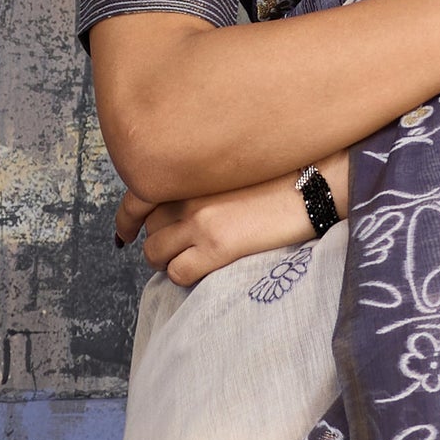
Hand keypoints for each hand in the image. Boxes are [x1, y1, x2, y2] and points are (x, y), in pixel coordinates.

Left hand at [113, 150, 349, 286]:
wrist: (316, 186)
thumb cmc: (287, 175)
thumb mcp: (236, 165)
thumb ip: (206, 180)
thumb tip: (186, 204)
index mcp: (193, 170)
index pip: (140, 194)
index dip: (127, 218)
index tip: (124, 231)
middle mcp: (189, 193)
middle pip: (149, 227)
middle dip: (159, 239)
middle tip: (181, 247)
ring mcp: (200, 221)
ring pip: (155, 252)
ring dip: (168, 259)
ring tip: (193, 259)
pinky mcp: (217, 248)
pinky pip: (177, 272)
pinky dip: (184, 274)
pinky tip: (204, 269)